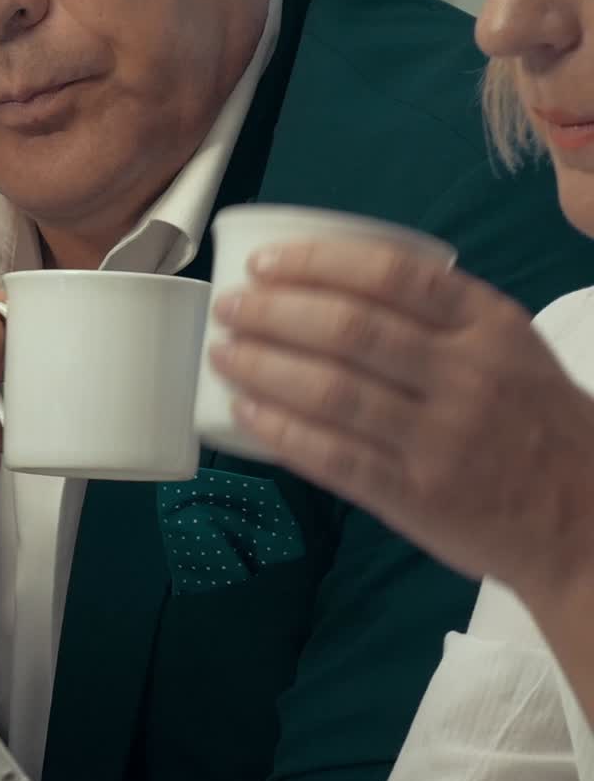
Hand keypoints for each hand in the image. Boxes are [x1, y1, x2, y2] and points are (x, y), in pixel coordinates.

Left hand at [210, 239, 593, 601]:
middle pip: (350, 330)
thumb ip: (441, 314)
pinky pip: (334, 458)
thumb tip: (334, 286)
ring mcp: (439, 440)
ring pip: (332, 392)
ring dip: (264, 366)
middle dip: (274, 312)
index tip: (267, 263)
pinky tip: (245, 412)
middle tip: (230, 306)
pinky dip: (281, 432)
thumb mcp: (510, 345)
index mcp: (488, 324)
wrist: (584, 517)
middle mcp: (465, 375)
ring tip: (224, 352)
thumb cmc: (536, 420)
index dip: (318, 263)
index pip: (392, 274)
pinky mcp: (416, 496)